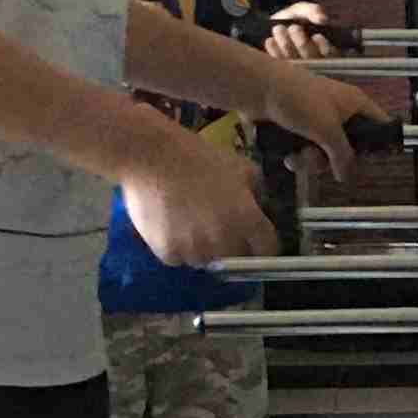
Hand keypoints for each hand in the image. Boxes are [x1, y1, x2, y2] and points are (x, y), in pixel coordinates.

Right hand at [124, 123, 275, 271]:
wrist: (149, 155)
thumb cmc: (196, 156)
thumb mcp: (240, 166)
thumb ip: (257, 191)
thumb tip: (260, 207)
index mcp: (248, 220)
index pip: (268, 249)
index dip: (262, 244)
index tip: (253, 238)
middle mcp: (225, 242)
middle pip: (237, 260)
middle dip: (232, 247)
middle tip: (216, 227)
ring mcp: (196, 251)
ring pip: (206, 261)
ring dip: (203, 249)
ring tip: (189, 224)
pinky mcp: (169, 254)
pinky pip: (179, 258)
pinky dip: (176, 247)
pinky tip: (169, 225)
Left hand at [257, 56, 391, 180]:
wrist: (258, 89)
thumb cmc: (300, 101)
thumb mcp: (328, 130)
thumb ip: (343, 156)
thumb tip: (347, 177)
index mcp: (354, 103)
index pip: (379, 123)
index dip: (379, 143)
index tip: (372, 161)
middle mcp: (338, 110)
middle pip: (348, 145)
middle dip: (333, 159)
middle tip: (325, 161)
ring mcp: (316, 119)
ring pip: (324, 151)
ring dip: (311, 160)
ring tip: (299, 158)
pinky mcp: (297, 127)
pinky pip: (305, 149)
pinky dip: (298, 156)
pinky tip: (288, 157)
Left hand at [261, 2, 334, 60]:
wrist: (274, 24)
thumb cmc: (294, 18)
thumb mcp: (303, 11)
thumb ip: (313, 11)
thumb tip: (322, 19)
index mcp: (326, 48)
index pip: (332, 55)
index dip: (325, 48)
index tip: (317, 36)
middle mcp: (313, 61)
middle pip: (311, 59)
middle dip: (302, 43)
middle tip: (294, 28)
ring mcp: (297, 66)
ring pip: (295, 61)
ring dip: (286, 44)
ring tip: (279, 28)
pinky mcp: (282, 66)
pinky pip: (279, 62)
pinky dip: (274, 51)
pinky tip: (270, 40)